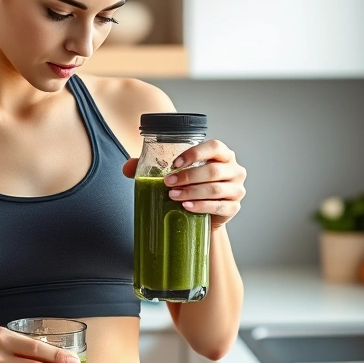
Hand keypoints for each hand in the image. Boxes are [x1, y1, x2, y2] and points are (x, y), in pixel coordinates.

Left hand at [123, 139, 246, 228]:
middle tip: (167, 183)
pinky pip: (219, 206)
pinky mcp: (233, 208)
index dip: (195, 153)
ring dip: (192, 192)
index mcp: (222, 155)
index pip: (214, 147)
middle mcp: (233, 170)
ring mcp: (236, 189)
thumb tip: (127, 168)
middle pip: (213, 170)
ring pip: (215, 189)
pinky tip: (186, 207)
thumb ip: (151, 167)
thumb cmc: (191, 187)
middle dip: (188, 176)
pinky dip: (201, 206)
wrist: (204, 215)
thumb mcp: (175, 174)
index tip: (175, 163)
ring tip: (173, 195)